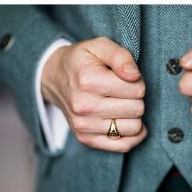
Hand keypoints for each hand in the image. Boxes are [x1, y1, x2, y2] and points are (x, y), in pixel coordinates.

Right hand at [41, 37, 146, 152]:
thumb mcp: (100, 46)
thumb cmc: (83, 61)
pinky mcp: (86, 139)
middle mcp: (84, 106)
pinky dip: (132, 134)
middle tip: (122, 91)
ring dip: (133, 115)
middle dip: (136, 98)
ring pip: (134, 128)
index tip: (124, 77)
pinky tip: (125, 120)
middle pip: (137, 109)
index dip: (137, 81)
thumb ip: (121, 56)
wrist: (54, 77)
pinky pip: (124, 145)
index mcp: (88, 81)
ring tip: (120, 103)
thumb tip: (134, 76)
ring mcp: (83, 126)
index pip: (137, 89)